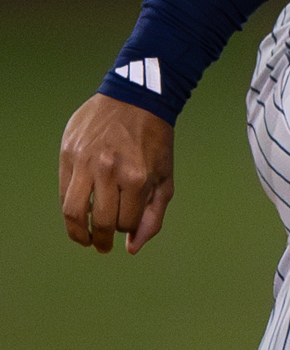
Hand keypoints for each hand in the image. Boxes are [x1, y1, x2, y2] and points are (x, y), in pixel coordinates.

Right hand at [59, 94, 175, 252]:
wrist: (136, 101)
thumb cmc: (155, 144)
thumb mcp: (165, 180)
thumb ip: (152, 217)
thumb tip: (132, 248)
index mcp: (137, 179)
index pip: (125, 223)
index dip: (126, 229)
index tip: (126, 226)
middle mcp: (109, 171)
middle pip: (100, 222)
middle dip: (101, 241)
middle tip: (101, 247)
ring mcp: (85, 162)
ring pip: (73, 211)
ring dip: (78, 232)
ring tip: (84, 239)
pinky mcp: (68, 153)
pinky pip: (64, 191)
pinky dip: (70, 208)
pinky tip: (78, 213)